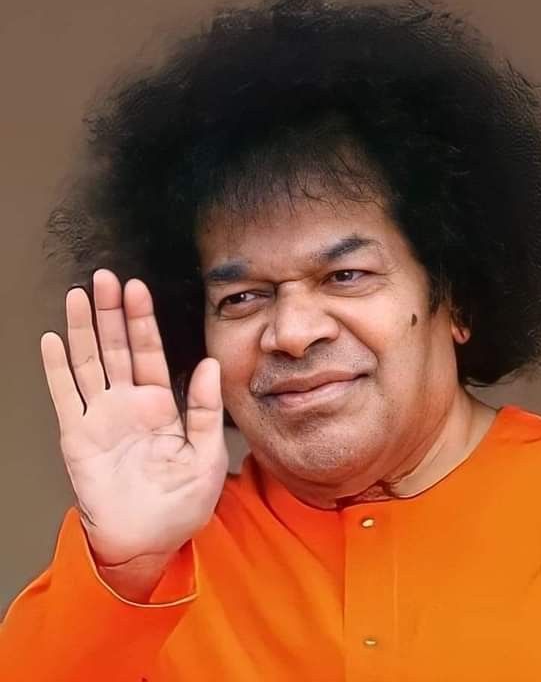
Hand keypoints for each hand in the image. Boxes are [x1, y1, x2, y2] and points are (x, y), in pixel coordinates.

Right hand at [40, 269, 228, 566]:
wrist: (151, 541)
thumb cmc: (183, 502)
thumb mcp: (207, 453)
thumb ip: (204, 409)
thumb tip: (208, 364)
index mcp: (162, 406)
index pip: (149, 353)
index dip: (142, 321)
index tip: (137, 290)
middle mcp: (129, 405)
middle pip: (117, 349)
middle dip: (111, 313)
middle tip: (105, 278)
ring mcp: (101, 418)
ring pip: (89, 364)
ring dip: (82, 330)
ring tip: (78, 296)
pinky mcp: (78, 438)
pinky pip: (65, 397)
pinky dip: (57, 369)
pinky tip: (52, 340)